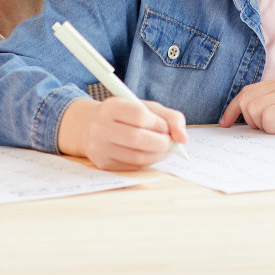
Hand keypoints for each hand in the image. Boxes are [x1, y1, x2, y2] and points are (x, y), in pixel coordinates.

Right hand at [58, 97, 187, 170]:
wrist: (91, 127)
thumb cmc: (125, 116)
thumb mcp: (145, 107)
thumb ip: (170, 117)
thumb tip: (184, 138)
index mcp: (111, 107)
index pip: (139, 115)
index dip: (158, 123)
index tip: (166, 127)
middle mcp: (101, 127)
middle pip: (136, 138)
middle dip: (161, 143)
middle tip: (171, 142)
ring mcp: (100, 147)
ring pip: (136, 157)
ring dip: (158, 155)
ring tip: (165, 149)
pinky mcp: (103, 164)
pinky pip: (132, 167)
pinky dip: (148, 163)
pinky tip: (152, 155)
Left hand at [219, 78, 274, 133]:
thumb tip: (257, 125)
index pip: (247, 92)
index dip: (233, 109)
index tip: (226, 124)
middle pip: (246, 101)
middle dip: (251, 121)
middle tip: (273, 130)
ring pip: (254, 110)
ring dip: (264, 126)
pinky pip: (269, 117)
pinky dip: (274, 128)